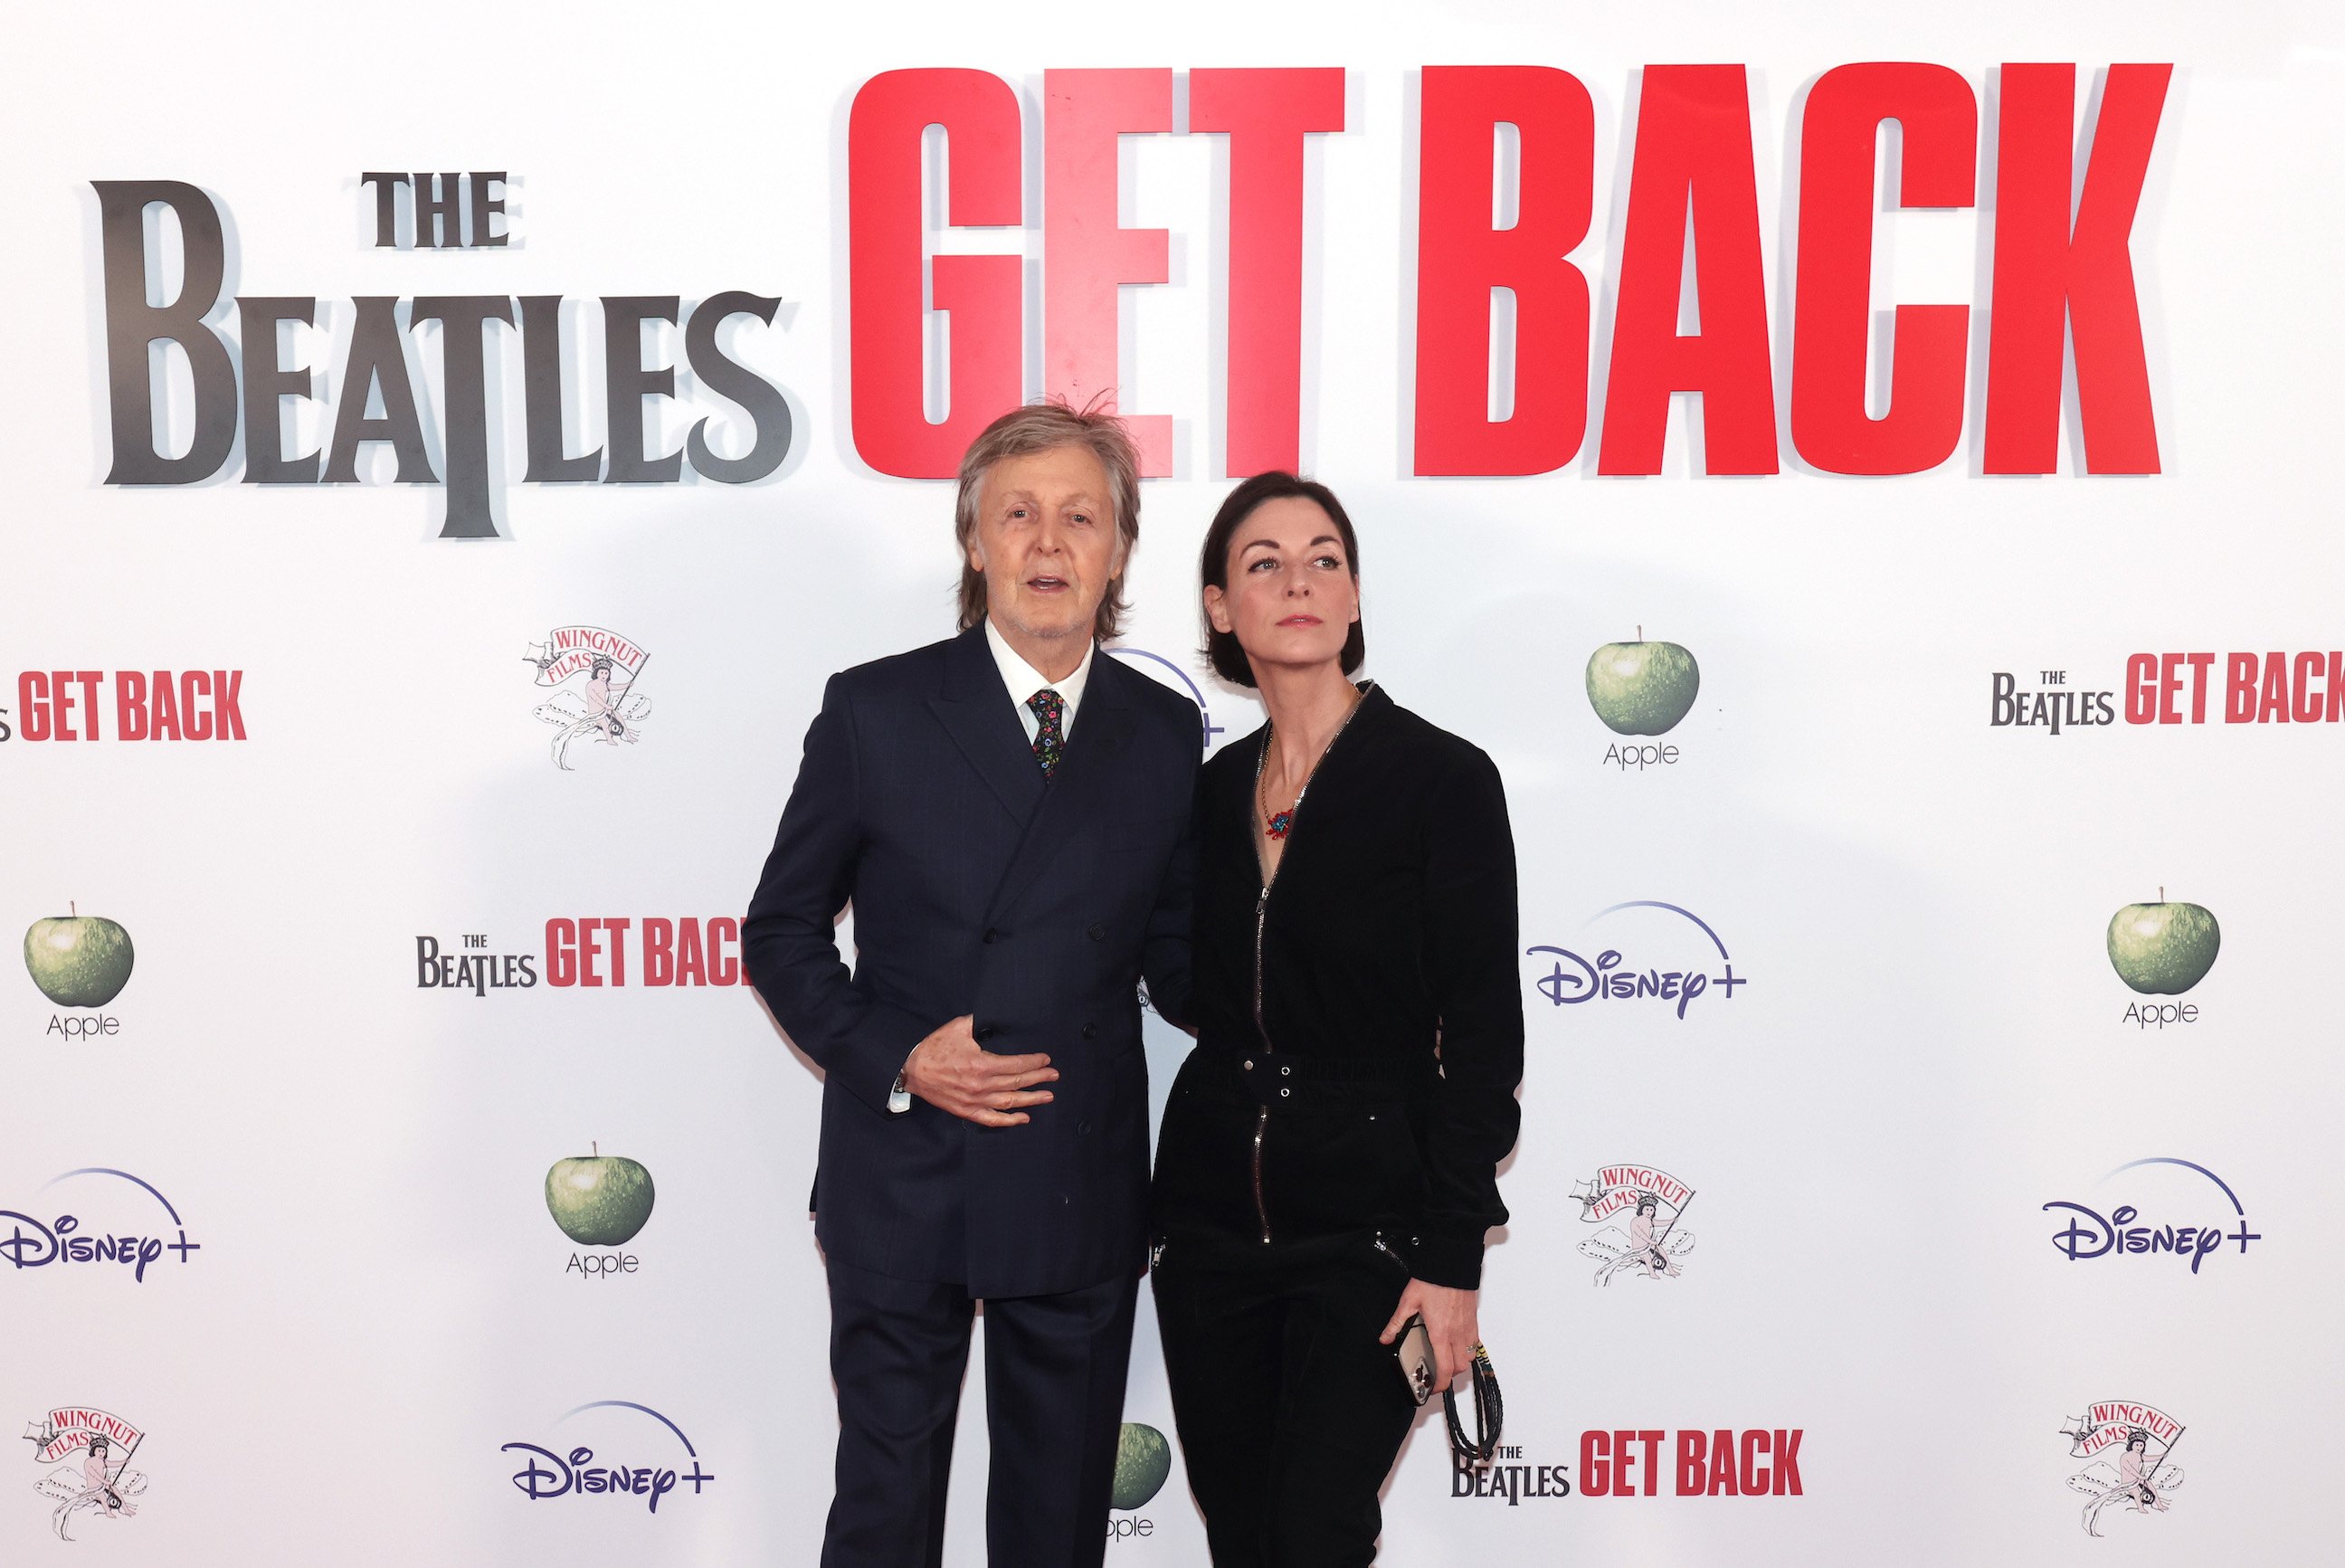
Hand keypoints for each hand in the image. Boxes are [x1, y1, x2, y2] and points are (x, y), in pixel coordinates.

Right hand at [901, 1015, 1056, 1126]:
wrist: (911, 1070)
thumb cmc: (934, 1049)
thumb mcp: (958, 1028)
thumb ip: (980, 1022)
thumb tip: (997, 1015)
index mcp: (982, 1064)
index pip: (1016, 1064)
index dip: (1034, 1062)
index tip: (1046, 1060)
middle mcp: (982, 1085)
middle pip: (1018, 1082)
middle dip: (1039, 1078)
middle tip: (1054, 1076)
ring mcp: (975, 1101)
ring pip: (1010, 1102)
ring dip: (1032, 1099)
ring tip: (1048, 1096)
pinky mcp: (967, 1111)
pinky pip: (992, 1119)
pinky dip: (1009, 1120)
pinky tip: (1024, 1118)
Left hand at [1380, 1278, 1479, 1390]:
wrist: (1452, 1264)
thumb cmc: (1433, 1280)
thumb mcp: (1408, 1301)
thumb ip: (1397, 1323)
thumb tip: (1386, 1338)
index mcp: (1441, 1333)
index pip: (1445, 1369)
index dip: (1440, 1384)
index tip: (1432, 1388)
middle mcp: (1457, 1334)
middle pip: (1460, 1368)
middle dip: (1449, 1375)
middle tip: (1437, 1373)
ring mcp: (1468, 1328)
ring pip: (1469, 1357)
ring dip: (1459, 1363)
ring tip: (1446, 1358)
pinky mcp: (1473, 1320)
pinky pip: (1474, 1343)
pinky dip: (1466, 1349)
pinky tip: (1454, 1342)